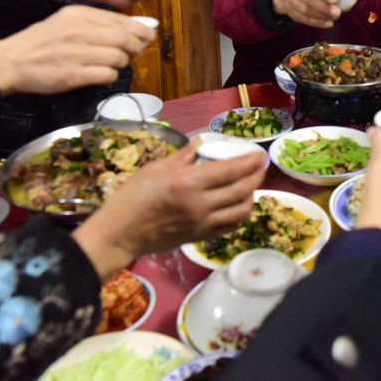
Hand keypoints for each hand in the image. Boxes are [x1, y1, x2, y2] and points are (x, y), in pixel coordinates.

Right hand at [0, 5, 154, 95]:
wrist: (10, 61)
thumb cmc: (42, 41)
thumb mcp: (68, 21)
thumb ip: (99, 22)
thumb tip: (136, 26)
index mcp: (79, 14)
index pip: (123, 21)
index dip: (141, 30)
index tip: (146, 36)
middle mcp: (79, 30)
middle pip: (126, 39)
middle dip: (136, 48)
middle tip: (133, 52)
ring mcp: (76, 53)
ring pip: (119, 57)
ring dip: (122, 63)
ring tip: (111, 64)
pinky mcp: (72, 74)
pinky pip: (106, 74)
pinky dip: (110, 76)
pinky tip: (102, 74)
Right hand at [72, 145, 266, 279]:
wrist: (120, 234)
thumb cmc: (131, 198)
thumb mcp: (155, 168)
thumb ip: (183, 156)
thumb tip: (201, 143)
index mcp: (189, 182)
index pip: (230, 170)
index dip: (250, 161)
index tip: (260, 154)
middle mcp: (201, 204)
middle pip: (242, 190)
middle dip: (257, 176)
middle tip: (260, 166)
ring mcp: (203, 224)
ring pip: (242, 211)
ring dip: (251, 196)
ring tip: (250, 184)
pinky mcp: (201, 237)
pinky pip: (231, 226)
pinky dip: (240, 214)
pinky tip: (237, 205)